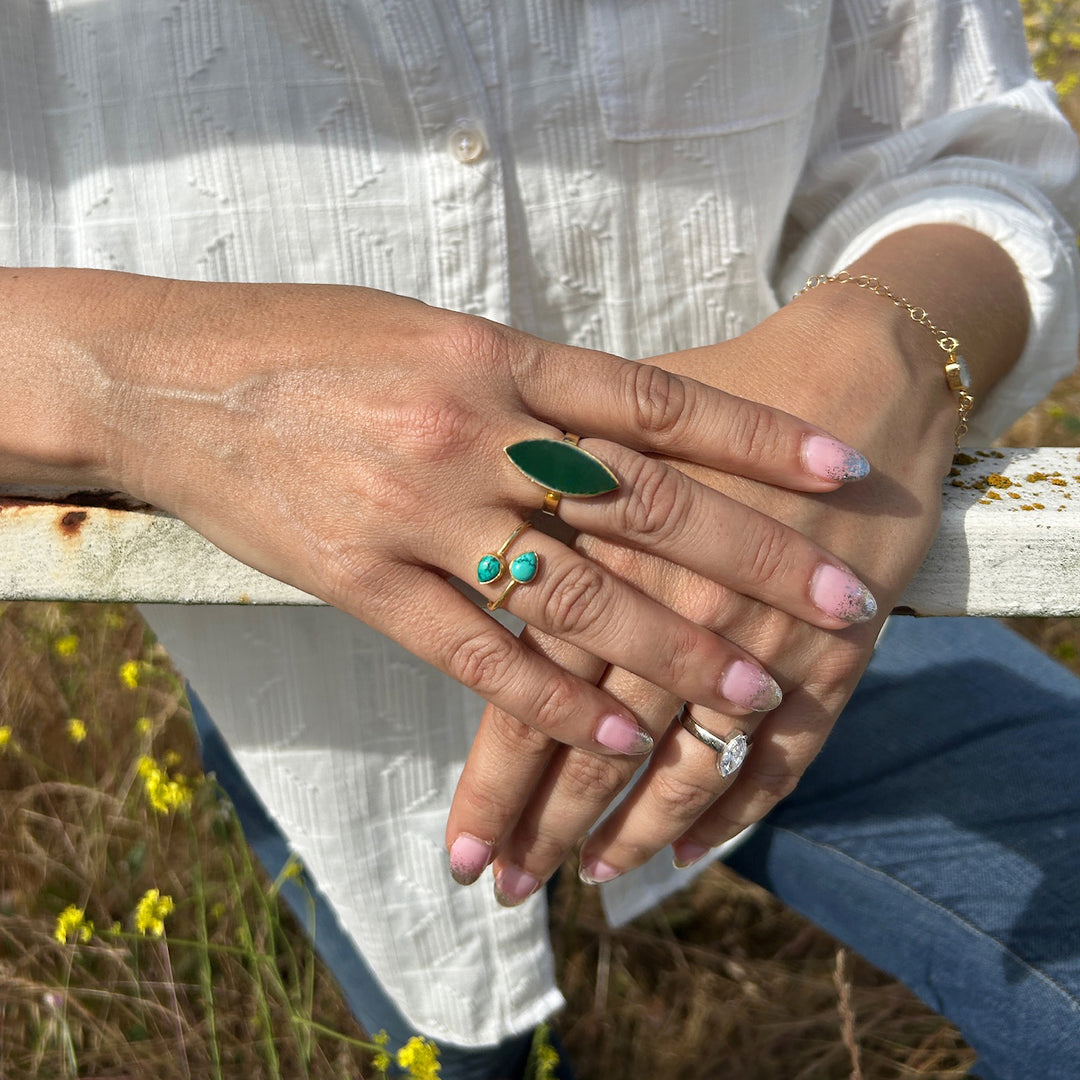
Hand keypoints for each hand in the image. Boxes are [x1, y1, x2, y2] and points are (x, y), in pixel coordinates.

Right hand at [2, 268, 869, 755]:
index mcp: (496, 355)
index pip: (655, 401)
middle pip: (642, 504)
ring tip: (750, 695)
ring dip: (673, 652)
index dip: (753, 440)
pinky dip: (557, 700)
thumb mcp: (429, 331)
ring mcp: (418, 510)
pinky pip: (478, 653)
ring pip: (575, 594)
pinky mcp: (361, 581)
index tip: (835, 473)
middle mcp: (473, 430)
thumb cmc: (305, 342)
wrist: (167, 377)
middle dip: (751, 559)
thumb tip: (612, 422)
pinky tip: (619, 737)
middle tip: (839, 606)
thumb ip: (523, 379)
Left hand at [444, 224, 1028, 901]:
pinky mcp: (828, 653)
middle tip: (503, 887)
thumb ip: (539, 482)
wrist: (858, 373)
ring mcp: (755, 630)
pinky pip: (778, 757)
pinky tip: (680, 853)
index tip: (462, 850)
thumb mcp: (613, 421)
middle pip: (593, 736)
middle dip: (545, 821)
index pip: (530, 684)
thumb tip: (454, 518)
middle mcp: (670, 597)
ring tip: (583, 880)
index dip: (495, 778)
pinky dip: (728, 809)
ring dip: (627, 828)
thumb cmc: (721, 389)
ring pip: (678, 760)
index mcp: (601, 539)